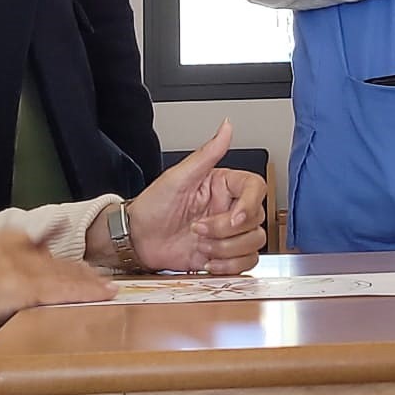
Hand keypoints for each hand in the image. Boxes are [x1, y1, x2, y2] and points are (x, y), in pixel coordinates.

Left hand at [115, 121, 267, 274]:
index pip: (256, 188)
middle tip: (199, 229)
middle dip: (227, 230)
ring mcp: (227, 233)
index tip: (233, 216)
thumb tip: (226, 127)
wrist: (138, 239)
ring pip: (254, 242)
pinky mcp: (224, 255)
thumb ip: (207, 153)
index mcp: (222, 185)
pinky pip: (245, 264)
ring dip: (226, 249)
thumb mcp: (177, 176)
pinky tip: (208, 260)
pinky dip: (229, 266)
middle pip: (256, 219)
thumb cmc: (153, 205)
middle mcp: (228, 208)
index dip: (250, 204)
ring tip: (201, 243)